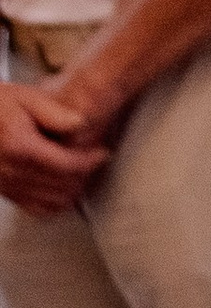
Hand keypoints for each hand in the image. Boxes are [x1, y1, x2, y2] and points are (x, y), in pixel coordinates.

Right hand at [0, 77, 112, 216]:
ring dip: (72, 189)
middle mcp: (10, 171)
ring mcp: (5, 185)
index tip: (103, 153)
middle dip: (84, 174)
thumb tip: (80, 123)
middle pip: (61, 185)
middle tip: (95, 160)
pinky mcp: (4, 193)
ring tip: (82, 171)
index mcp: (19, 147)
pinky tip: (63, 187)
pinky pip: (35, 209)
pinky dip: (54, 202)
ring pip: (51, 201)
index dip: (90, 161)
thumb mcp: (26, 97)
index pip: (65, 164)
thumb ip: (54, 112)